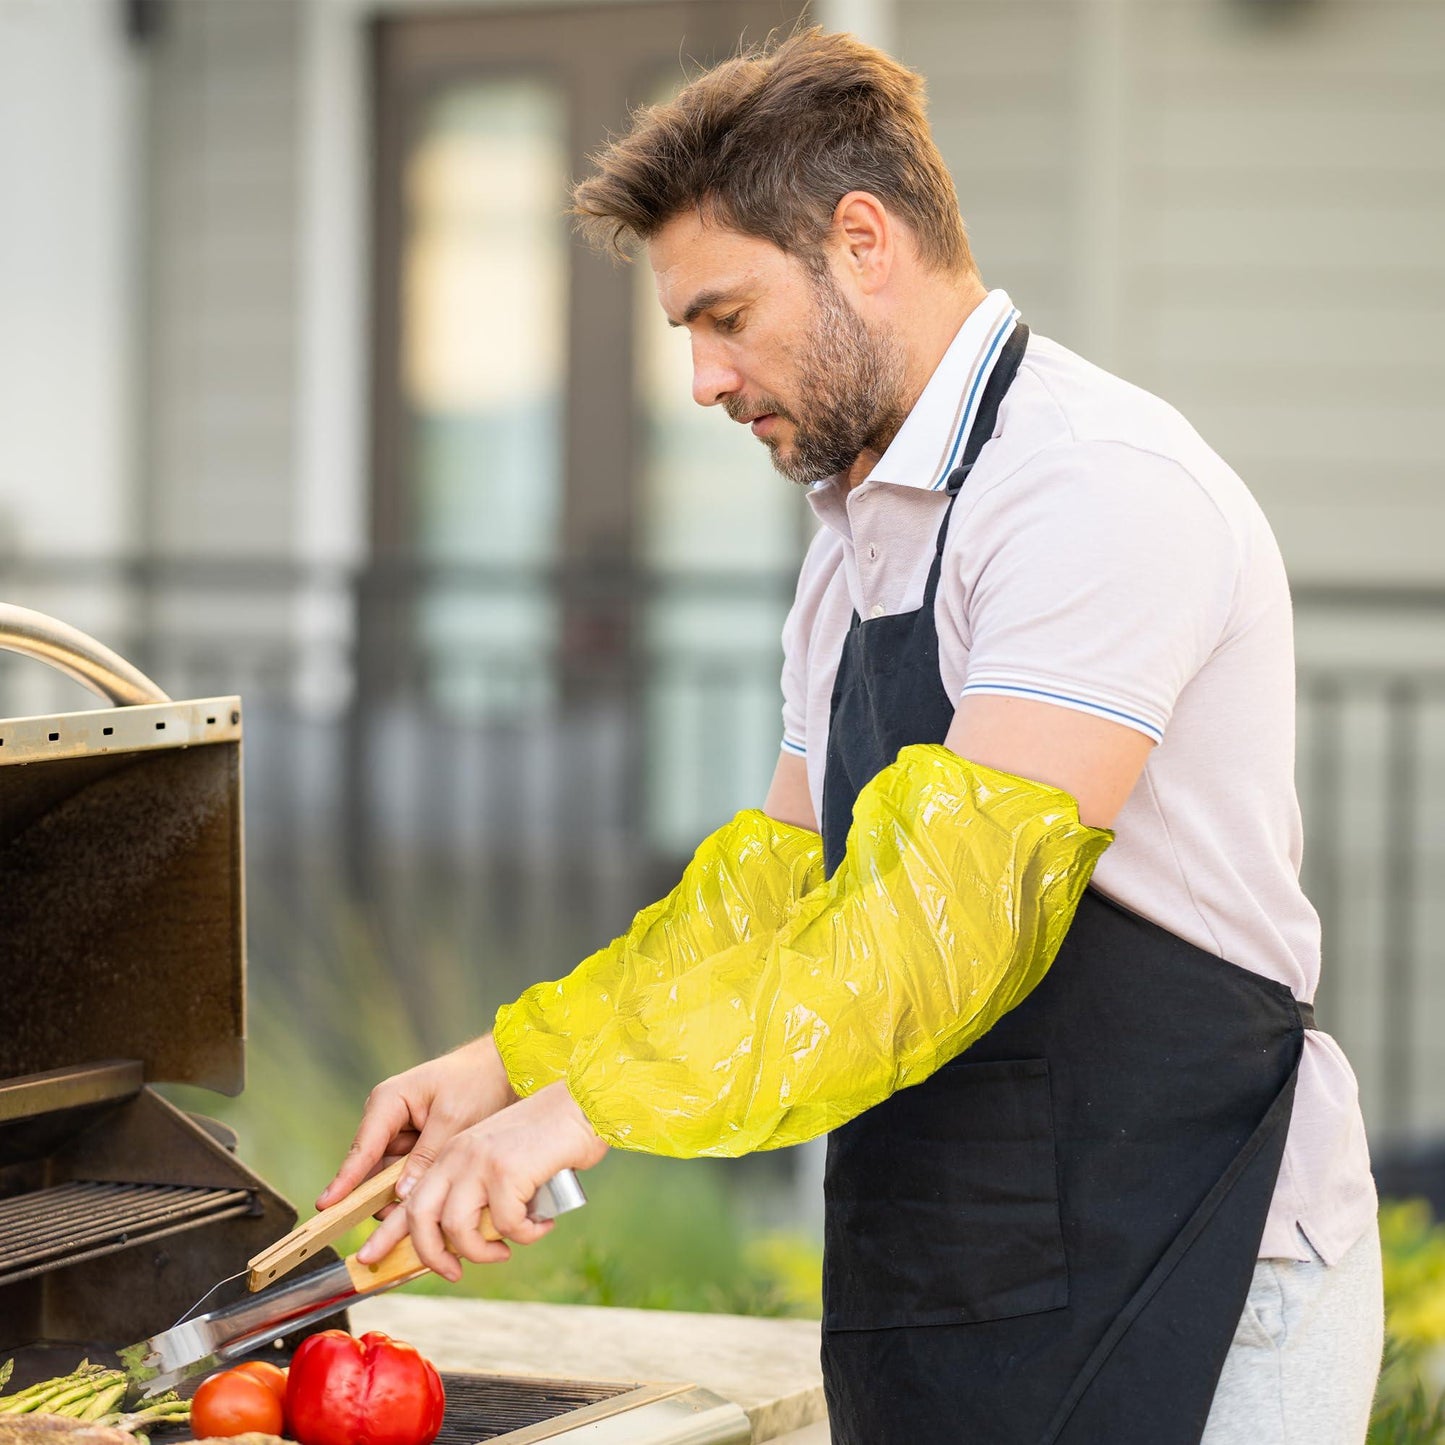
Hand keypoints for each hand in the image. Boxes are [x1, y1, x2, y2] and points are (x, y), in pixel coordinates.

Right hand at [317, 1034, 518, 1211]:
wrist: (502, 1068)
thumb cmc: (477, 1082)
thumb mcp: (453, 1119)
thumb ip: (426, 1157)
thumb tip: (401, 1194)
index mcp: (390, 1101)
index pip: (363, 1148)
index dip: (345, 1180)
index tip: (326, 1206)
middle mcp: (388, 1117)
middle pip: (373, 1168)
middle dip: (381, 1197)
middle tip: (393, 1225)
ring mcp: (400, 1132)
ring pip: (390, 1176)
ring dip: (402, 1195)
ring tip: (421, 1215)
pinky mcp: (415, 1144)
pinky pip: (407, 1174)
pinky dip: (416, 1187)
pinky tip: (432, 1202)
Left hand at [354, 1082, 607, 1281]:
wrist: (581, 1106)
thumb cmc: (546, 1139)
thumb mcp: (498, 1162)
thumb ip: (476, 1192)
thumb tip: (462, 1242)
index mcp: (451, 1152)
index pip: (408, 1198)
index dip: (387, 1234)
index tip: (371, 1260)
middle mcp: (458, 1155)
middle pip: (421, 1218)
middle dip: (431, 1256)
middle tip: (452, 1272)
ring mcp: (480, 1162)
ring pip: (458, 1229)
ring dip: (483, 1252)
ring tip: (505, 1250)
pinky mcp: (506, 1171)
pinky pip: (506, 1226)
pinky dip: (526, 1234)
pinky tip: (542, 1223)